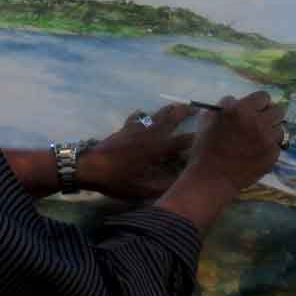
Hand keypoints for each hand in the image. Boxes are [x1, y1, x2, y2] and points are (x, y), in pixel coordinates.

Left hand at [78, 102, 195, 199]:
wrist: (89, 166)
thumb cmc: (116, 179)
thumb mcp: (141, 189)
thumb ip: (163, 186)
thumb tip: (182, 183)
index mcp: (157, 148)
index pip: (182, 141)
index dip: (196, 139)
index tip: (207, 135)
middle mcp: (150, 134)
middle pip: (171, 118)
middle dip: (185, 111)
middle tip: (196, 107)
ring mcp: (136, 128)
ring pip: (156, 114)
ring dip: (169, 109)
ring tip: (178, 106)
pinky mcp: (124, 128)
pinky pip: (138, 116)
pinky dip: (145, 114)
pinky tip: (145, 115)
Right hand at [154, 91, 284, 232]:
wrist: (211, 178)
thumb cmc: (204, 148)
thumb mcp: (207, 121)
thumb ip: (223, 107)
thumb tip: (234, 102)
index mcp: (241, 110)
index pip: (263, 96)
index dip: (258, 103)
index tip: (253, 110)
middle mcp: (258, 122)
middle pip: (277, 110)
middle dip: (268, 115)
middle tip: (259, 123)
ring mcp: (267, 139)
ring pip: (280, 128)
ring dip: (271, 131)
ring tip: (259, 139)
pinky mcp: (272, 155)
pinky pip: (277, 145)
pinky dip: (269, 147)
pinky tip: (257, 153)